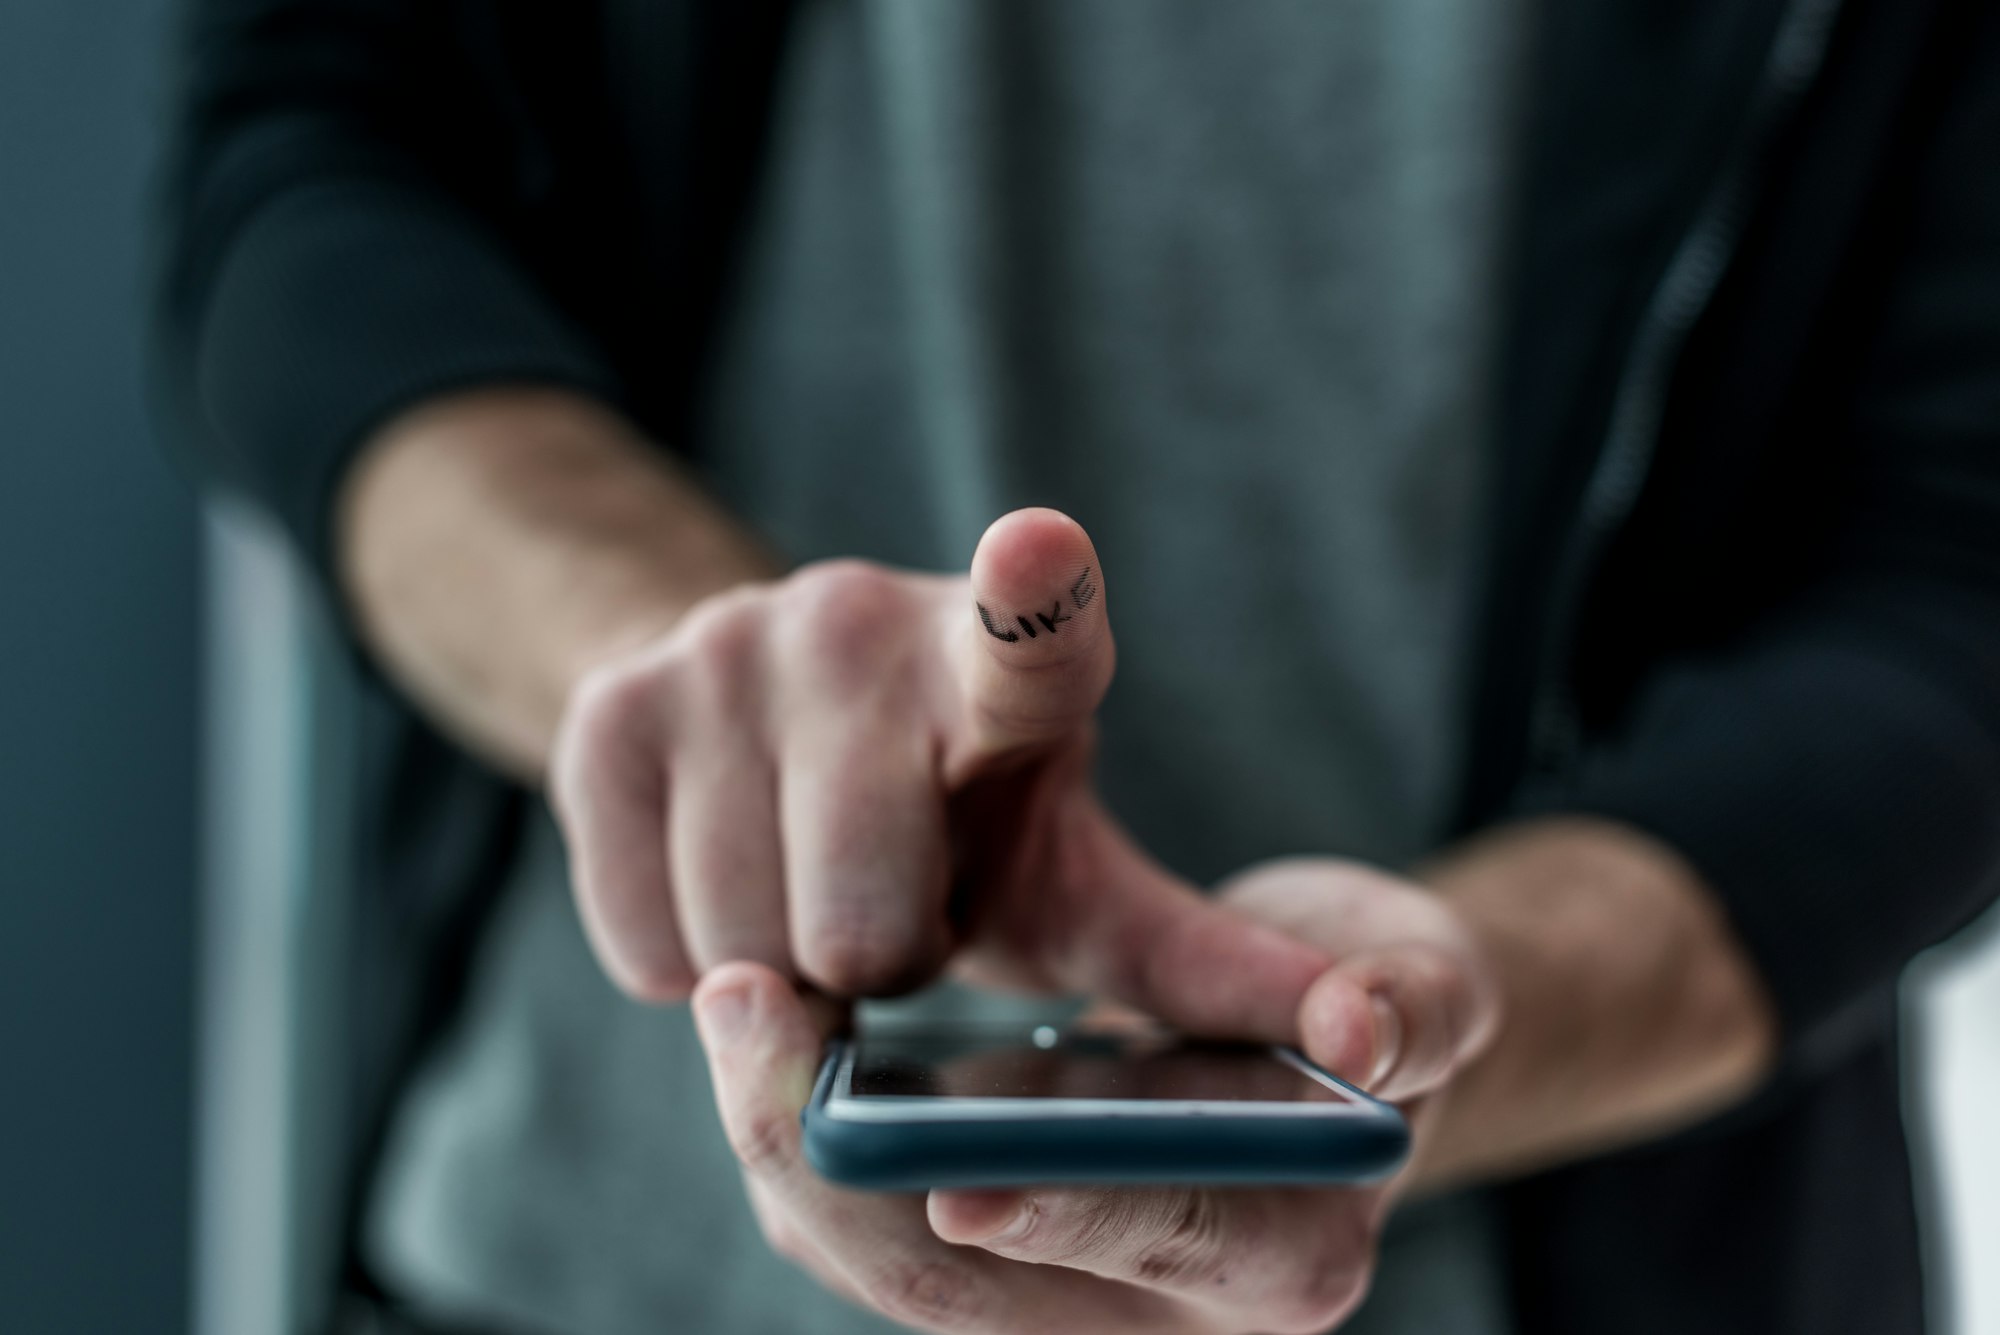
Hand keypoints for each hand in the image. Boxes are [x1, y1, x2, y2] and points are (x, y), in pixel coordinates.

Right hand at [549, 507, 1329, 1039]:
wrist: (764, 725)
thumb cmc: (960, 828)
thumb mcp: (1083, 889)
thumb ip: (1209, 968)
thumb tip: (1369, 1051)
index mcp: (1013, 662)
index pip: (1032, 624)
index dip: (1034, 592)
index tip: (1040, 547)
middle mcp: (858, 621)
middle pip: (865, 928)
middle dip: (882, 967)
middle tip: (895, 903)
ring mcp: (721, 650)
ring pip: (741, 949)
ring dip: (780, 969)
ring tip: (813, 885)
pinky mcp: (610, 706)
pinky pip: (641, 942)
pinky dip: (685, 953)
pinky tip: (726, 877)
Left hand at [692, 858, 1500, 1333]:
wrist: (1308, 1038)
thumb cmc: (1369, 997)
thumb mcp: (1422, 977)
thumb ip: (1419, 1000)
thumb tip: (1369, 1028)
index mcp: (1282, 1256)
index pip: (1162, 1241)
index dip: (1067, 1217)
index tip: (961, 1182)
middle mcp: (1157, 1311)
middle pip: (966, 1285)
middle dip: (842, 1162)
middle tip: (753, 1010)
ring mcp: (1053, 1293)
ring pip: (885, 1262)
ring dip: (791, 1142)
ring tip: (735, 1002)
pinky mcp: (980, 1251)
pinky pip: (864, 1224)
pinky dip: (806, 1135)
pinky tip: (763, 1030)